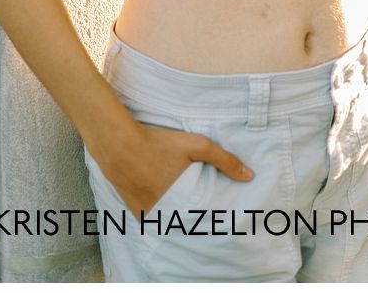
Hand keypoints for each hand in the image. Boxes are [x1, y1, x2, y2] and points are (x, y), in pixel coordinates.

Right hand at [89, 122, 251, 217]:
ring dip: (179, 218)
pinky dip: (161, 215)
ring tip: (187, 209)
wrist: (118, 144)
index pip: (208, 222)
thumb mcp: (195, 145)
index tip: (224, 218)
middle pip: (189, 224)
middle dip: (199, 220)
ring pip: (171, 223)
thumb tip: (249, 176)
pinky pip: (154, 220)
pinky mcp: (136, 212)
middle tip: (206, 212)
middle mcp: (168, 214)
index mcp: (185, 203)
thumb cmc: (157, 143)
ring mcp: (150, 215)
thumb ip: (224, 160)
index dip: (216, 219)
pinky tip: (166, 205)